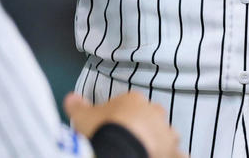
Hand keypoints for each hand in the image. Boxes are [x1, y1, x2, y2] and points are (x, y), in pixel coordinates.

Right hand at [64, 91, 185, 157]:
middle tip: (130, 141)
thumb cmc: (104, 130)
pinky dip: (173, 157)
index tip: (113, 127)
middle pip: (150, 118)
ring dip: (160, 142)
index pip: (129, 105)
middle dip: (143, 127)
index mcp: (134, 101)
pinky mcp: (173, 153)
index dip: (121, 116)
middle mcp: (154, 113)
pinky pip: (178, 155)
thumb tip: (70, 98)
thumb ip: (77, 106)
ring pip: (166, 135)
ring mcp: (166, 134)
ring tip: (145, 152)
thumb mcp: (83, 117)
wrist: (122, 151)